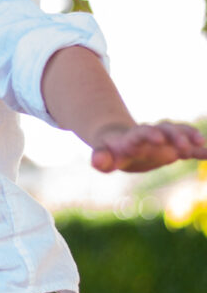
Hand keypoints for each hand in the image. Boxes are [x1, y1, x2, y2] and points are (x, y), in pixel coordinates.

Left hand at [91, 121, 206, 172]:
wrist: (121, 143)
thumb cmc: (111, 150)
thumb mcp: (103, 155)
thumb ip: (100, 158)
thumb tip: (97, 162)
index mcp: (134, 136)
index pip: (142, 132)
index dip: (150, 134)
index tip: (158, 140)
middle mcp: (152, 134)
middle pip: (165, 130)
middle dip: (175, 136)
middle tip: (184, 146)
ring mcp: (165, 139)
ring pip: (179, 133)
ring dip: (190, 137)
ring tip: (202, 143)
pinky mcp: (173, 148)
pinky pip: (189, 148)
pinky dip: (199, 151)